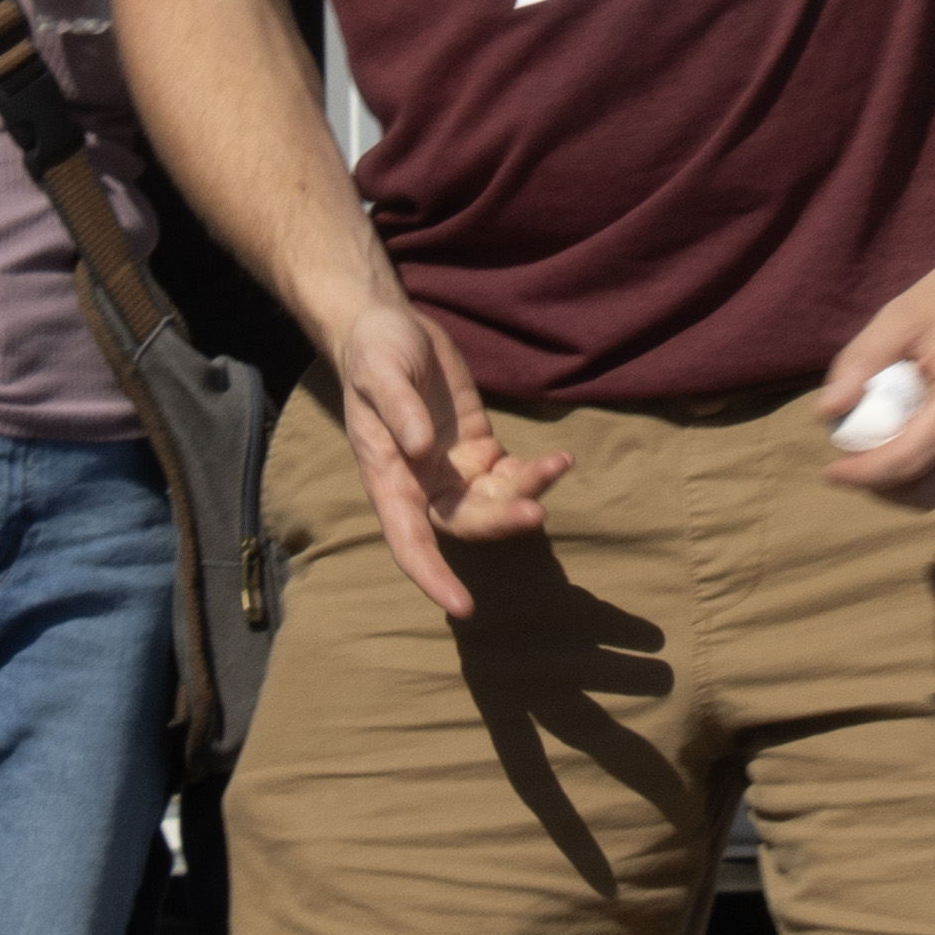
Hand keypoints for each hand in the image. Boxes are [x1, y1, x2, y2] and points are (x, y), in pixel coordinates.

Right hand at [317, 280, 572, 625]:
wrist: (388, 329)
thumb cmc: (374, 352)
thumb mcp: (380, 371)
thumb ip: (398, 408)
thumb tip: (422, 448)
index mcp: (389, 477)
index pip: (408, 541)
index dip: (432, 576)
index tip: (463, 605)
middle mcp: (423, 485)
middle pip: (465, 523)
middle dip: (500, 522)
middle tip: (536, 511)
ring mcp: (454, 470)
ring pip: (495, 502)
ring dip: (527, 493)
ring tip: (558, 464)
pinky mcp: (480, 449)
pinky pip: (512, 475)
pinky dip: (537, 473)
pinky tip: (560, 459)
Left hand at [813, 252, 934, 512]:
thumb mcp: (903, 314)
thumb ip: (862, 360)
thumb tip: (827, 412)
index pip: (909, 461)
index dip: (864, 475)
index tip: (830, 472)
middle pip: (925, 492)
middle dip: (880, 486)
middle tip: (849, 462)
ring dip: (903, 480)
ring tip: (875, 447)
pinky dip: (927, 466)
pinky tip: (909, 435)